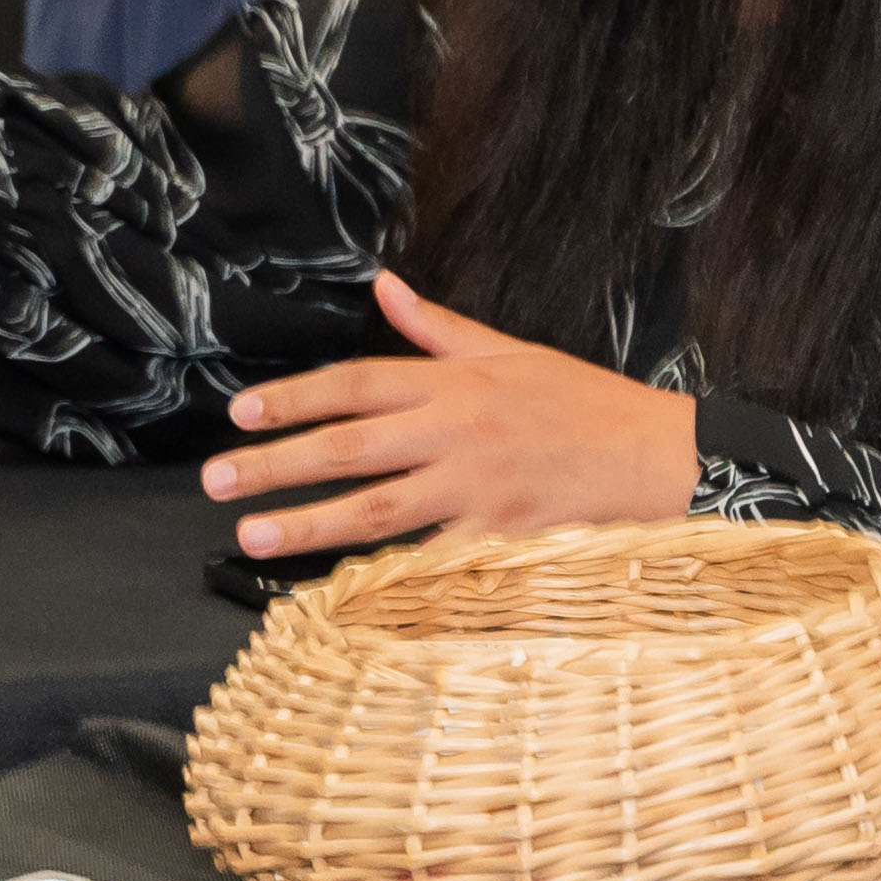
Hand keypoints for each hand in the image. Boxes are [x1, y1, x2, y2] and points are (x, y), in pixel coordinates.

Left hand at [201, 271, 699, 561]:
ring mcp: (477, 489)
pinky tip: (338, 592)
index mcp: (454, 383)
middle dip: (275, 463)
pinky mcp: (501, 538)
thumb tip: (383, 288)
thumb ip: (438, 328)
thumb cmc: (586, 403)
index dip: (294, 398)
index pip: (355, 384)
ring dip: (309, 524)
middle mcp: (456, 432)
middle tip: (216, 480)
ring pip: (377, 509)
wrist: (665, 456)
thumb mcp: (511, 352)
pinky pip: (432, 561)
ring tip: (252, 535)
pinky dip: (387, 578)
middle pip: (348, 447)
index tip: (241, 413)